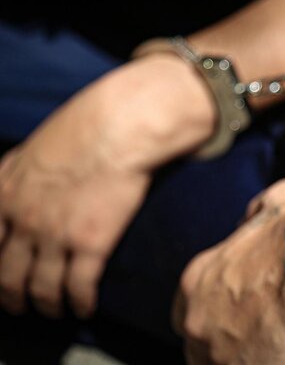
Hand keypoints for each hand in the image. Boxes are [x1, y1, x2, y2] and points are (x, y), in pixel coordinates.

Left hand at [0, 54, 213, 317]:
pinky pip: (79, 287)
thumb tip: (12, 182)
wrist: (120, 127)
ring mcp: (55, 236)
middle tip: (21, 304)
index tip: (1, 275)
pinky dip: (80, 303)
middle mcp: (23, 221)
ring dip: (46, 306)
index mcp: (4, 193)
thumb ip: (15, 171)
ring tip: (55, 311)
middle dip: (12, 297)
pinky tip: (85, 307)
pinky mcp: (91, 245)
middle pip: (7, 275)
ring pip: (41, 289)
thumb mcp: (32, 145)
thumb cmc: (84, 125)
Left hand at [175, 179, 284, 364]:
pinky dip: (274, 363)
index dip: (215, 316)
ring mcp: (216, 355)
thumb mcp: (275, 202)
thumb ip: (256, 213)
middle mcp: (196, 321)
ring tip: (275, 349)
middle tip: (259, 337)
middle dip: (225, 344)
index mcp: (196, 281)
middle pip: (200, 346)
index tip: (239, 316)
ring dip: (243, 358)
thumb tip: (253, 219)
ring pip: (219, 364)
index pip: (189, 312)